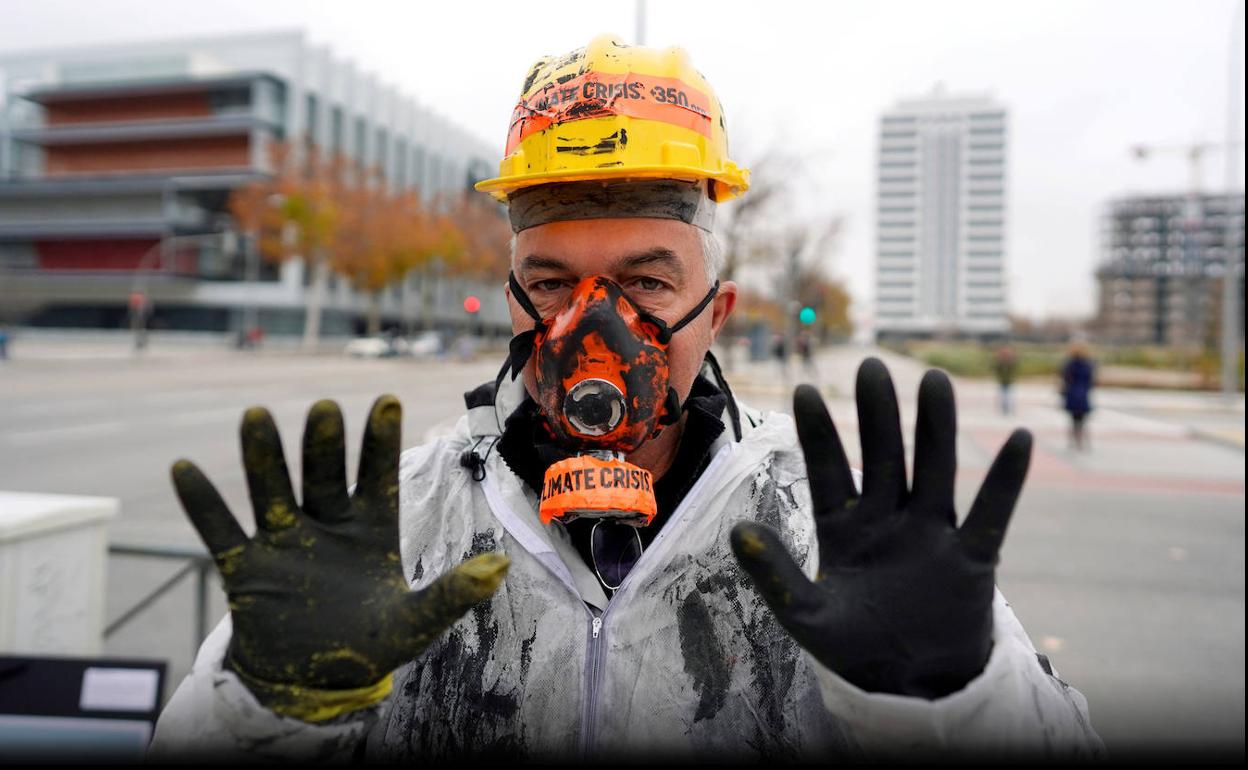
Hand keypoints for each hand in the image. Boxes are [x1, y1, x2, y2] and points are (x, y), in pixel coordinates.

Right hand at [171, 395, 507, 718]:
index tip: (388, 400)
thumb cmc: (370, 642)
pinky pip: (220, 530)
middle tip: (325, 408)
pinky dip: (202, 503)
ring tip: (255, 416)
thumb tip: (504, 566)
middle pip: (324, 475)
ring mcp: (284, 541)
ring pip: (273, 490)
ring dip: (263, 457)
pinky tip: (183, 467)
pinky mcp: (245, 567)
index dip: (381, 443)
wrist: (312, 679)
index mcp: (371, 530)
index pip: (378, 478)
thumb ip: (452, 593)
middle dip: (324, 444)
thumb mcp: (416, 622)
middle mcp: (327, 524)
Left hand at [731, 358, 1030, 698]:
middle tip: (872, 366)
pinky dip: (1006, 480)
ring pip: (934, 471)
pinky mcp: (972, 559)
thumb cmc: (852, 645)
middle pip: (884, 457)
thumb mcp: (805, 613)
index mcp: (843, 528)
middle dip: (878, 414)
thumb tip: (736, 530)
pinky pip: (990, 514)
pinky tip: (1020, 440)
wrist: (909, 684)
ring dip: (936, 428)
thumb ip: (773, 573)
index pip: (828, 471)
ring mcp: (931, 534)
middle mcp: (887, 520)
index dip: (819, 432)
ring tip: (935, 379)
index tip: (803, 390)